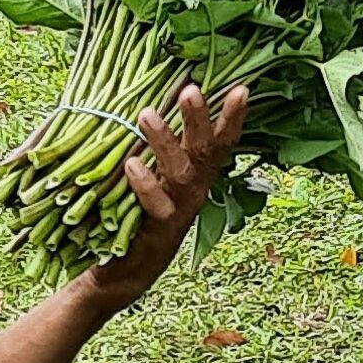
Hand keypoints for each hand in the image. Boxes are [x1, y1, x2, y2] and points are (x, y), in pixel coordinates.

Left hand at [89, 82, 252, 306]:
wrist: (121, 274)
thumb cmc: (133, 216)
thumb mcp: (149, 179)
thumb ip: (154, 149)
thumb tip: (145, 100)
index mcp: (197, 178)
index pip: (220, 144)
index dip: (233, 118)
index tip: (241, 87)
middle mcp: (194, 194)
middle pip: (205, 153)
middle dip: (200, 120)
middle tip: (191, 88)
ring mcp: (178, 214)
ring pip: (181, 175)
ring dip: (165, 143)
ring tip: (146, 113)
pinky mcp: (157, 234)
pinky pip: (156, 207)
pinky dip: (146, 184)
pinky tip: (132, 164)